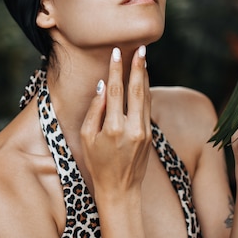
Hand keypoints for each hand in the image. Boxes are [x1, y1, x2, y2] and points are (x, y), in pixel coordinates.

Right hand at [80, 46, 151, 196]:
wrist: (120, 189)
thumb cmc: (97, 163)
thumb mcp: (87, 137)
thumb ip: (95, 110)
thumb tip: (102, 86)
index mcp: (113, 128)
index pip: (115, 91)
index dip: (116, 70)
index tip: (116, 52)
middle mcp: (132, 128)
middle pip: (137, 90)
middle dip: (138, 67)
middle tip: (141, 48)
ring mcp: (144, 132)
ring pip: (146, 97)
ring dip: (145, 76)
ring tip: (144, 58)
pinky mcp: (150, 136)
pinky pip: (148, 108)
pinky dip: (146, 92)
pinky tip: (144, 80)